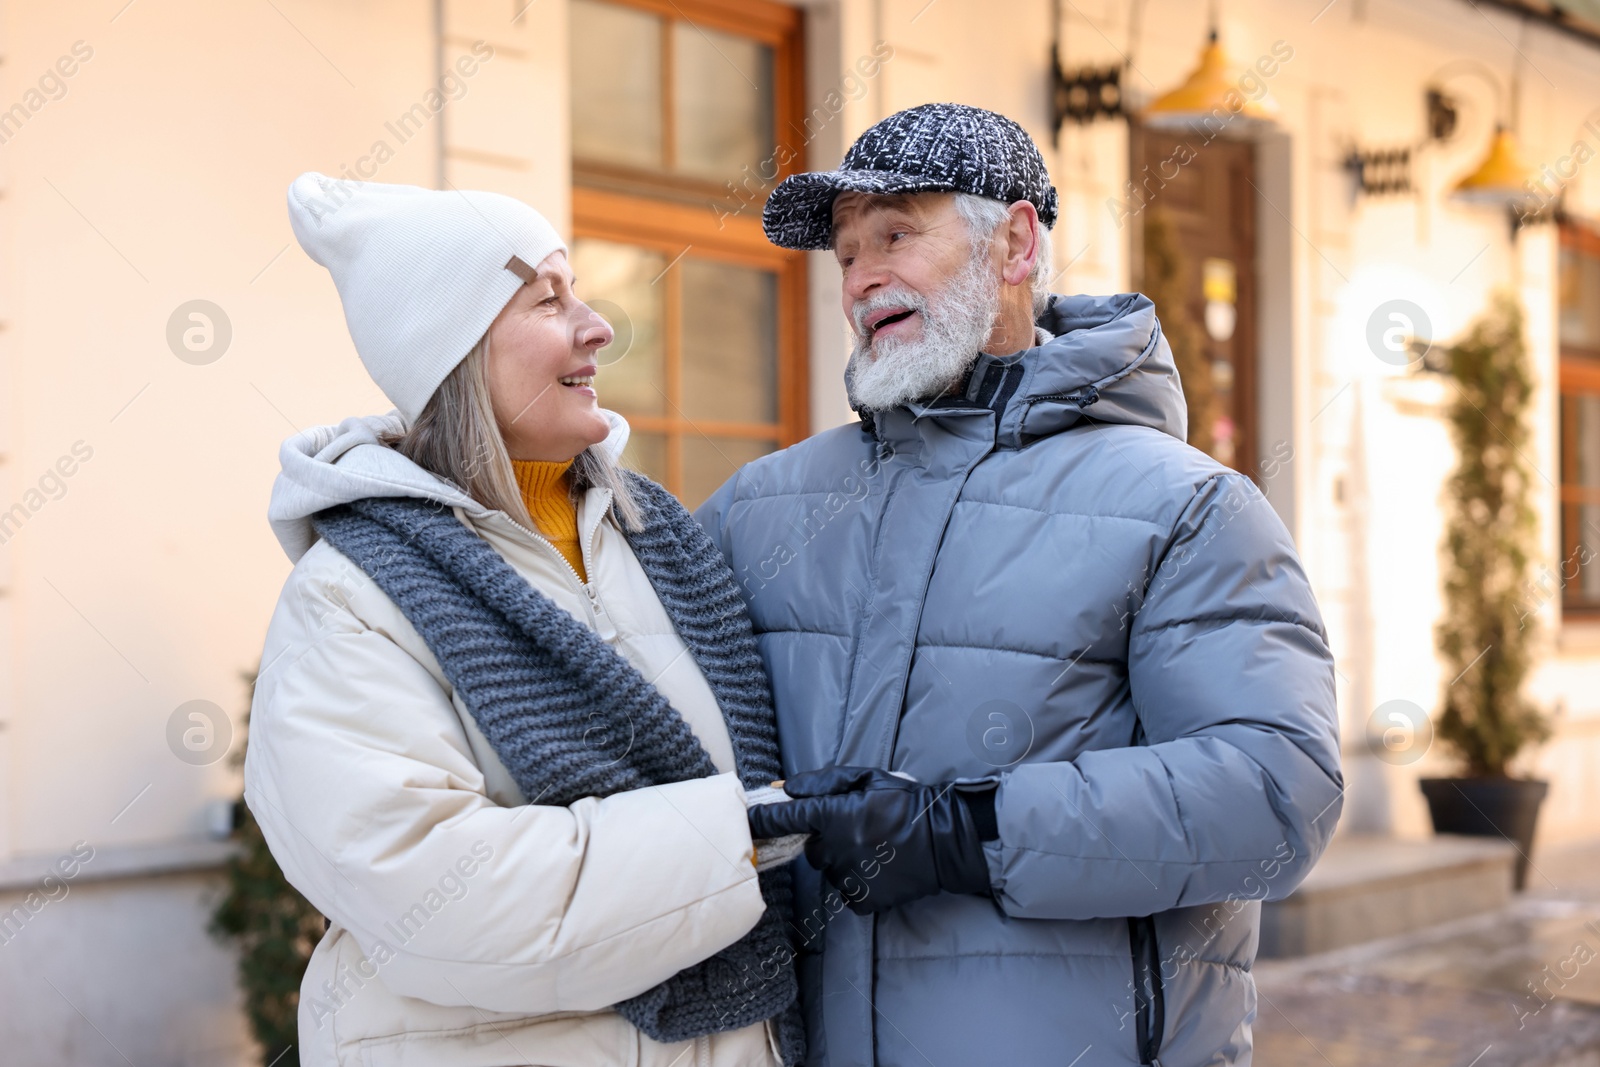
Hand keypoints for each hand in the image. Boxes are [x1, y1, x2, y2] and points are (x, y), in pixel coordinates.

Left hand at [746, 765, 996, 913]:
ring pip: (830, 868)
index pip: (784, 819)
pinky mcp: (862, 900)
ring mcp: (848, 878)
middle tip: (856, 828)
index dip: (762, 820)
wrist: (946, 840)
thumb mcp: (867, 779)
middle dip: (825, 837)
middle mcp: (836, 850)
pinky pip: (847, 889)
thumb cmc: (906, 803)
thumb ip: (823, 782)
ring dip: (843, 859)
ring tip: (876, 847)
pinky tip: (881, 866)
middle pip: (812, 847)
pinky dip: (858, 880)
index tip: (747, 820)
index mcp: (834, 816)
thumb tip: (786, 789)